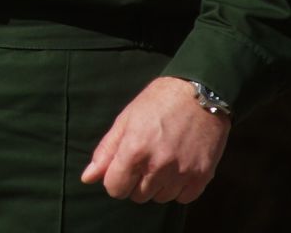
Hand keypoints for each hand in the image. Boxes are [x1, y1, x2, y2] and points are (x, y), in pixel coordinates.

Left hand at [81, 77, 229, 203]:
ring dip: (158, 185)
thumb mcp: (126, 119)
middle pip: (137, 196)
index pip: (115, 189)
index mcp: (134, 150)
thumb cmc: (160, 101)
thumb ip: (106, 151)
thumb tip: (87, 178)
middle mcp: (158, 166)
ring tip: (163, 160)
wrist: (202, 92)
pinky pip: (183, 198)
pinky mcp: (202, 176)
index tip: (123, 168)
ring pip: (160, 198)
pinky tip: (179, 167)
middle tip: (145, 159)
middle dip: (136, 181)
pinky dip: (179, 188)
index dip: (115, 179)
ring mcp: (182, 172)